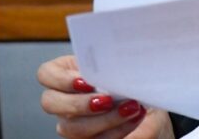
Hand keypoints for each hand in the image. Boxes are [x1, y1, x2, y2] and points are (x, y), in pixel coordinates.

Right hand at [37, 55, 172, 138]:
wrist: (152, 106)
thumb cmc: (137, 83)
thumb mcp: (131, 70)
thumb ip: (120, 67)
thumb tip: (119, 69)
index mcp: (70, 73)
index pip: (46, 74)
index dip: (60, 78)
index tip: (85, 81)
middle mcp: (66, 99)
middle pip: (50, 103)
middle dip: (80, 103)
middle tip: (108, 99)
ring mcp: (73, 123)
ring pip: (72, 127)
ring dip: (104, 119)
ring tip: (131, 109)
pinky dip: (116, 131)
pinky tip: (133, 120)